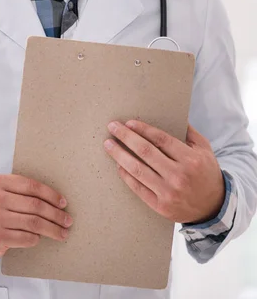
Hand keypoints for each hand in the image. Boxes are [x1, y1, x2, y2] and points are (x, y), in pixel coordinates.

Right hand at [0, 174, 72, 261]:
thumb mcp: (2, 193)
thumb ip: (20, 190)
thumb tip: (56, 199)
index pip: (30, 186)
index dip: (50, 194)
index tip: (63, 203)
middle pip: (34, 205)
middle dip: (55, 214)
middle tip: (68, 220)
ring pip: (33, 223)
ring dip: (52, 229)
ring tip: (62, 232)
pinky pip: (26, 237)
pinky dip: (36, 238)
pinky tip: (41, 238)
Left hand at [104, 120, 224, 223]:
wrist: (214, 207)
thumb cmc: (206, 173)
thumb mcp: (204, 149)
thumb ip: (189, 132)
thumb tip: (172, 115)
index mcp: (190, 159)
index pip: (161, 139)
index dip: (143, 129)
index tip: (129, 123)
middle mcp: (179, 176)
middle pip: (145, 152)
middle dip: (126, 137)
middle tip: (112, 127)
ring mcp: (168, 193)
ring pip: (137, 170)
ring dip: (119, 155)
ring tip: (108, 144)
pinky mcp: (160, 206)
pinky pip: (138, 188)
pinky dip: (126, 175)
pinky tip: (118, 165)